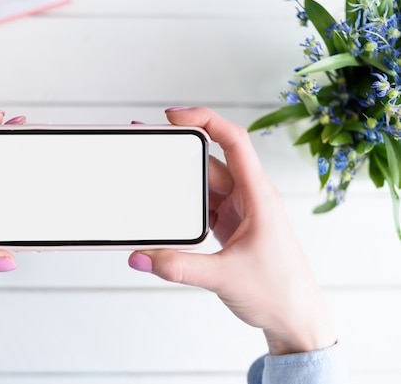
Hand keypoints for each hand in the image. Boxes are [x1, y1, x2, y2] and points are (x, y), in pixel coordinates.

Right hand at [128, 107, 335, 354]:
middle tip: (149, 142)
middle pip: (210, 161)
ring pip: (204, 184)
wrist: (296, 319)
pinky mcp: (230, 225)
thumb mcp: (224, 277)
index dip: (204, 120)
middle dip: (180, 150)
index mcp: (259, 196)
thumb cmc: (280, 292)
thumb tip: (141, 256)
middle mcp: (250, 197)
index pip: (234, 141)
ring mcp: (239, 211)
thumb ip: (178, 267)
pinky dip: (183, 204)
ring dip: (178, 180)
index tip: (173, 117)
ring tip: (149, 174)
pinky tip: (166, 207)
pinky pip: (203, 205)